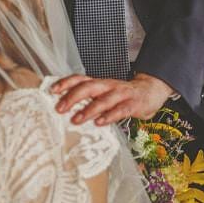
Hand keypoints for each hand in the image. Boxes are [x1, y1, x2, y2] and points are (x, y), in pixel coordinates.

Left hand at [51, 73, 173, 125]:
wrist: (151, 91)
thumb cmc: (123, 96)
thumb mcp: (105, 96)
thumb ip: (90, 102)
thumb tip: (68, 112)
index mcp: (99, 83)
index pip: (80, 79)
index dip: (66, 83)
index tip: (52, 90)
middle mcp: (108, 86)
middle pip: (88, 87)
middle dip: (72, 97)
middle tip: (59, 108)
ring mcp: (121, 94)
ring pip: (103, 99)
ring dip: (88, 109)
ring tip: (75, 120)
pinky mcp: (133, 104)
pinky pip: (120, 110)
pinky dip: (109, 116)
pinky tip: (100, 122)